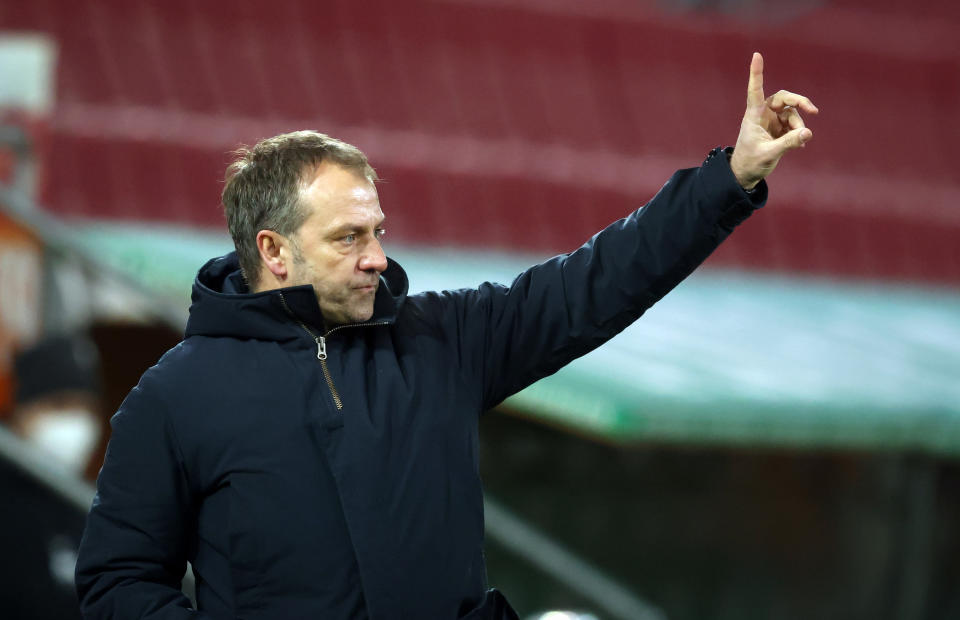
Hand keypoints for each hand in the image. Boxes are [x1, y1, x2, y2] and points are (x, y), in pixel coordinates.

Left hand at [729, 52, 817, 189]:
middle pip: (785, 98)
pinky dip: (799, 134)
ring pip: (792, 114)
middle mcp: (763, 114)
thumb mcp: (769, 154)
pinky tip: (800, 144)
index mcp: (754, 115)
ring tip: (799, 142)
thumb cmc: (751, 162)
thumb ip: (788, 143)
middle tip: (813, 111)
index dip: (756, 73)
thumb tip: (809, 133)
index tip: (756, 55)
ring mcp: (772, 121)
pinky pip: (794, 125)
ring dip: (799, 126)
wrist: (747, 174)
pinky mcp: (779, 129)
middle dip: (800, 102)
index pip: (755, 90)